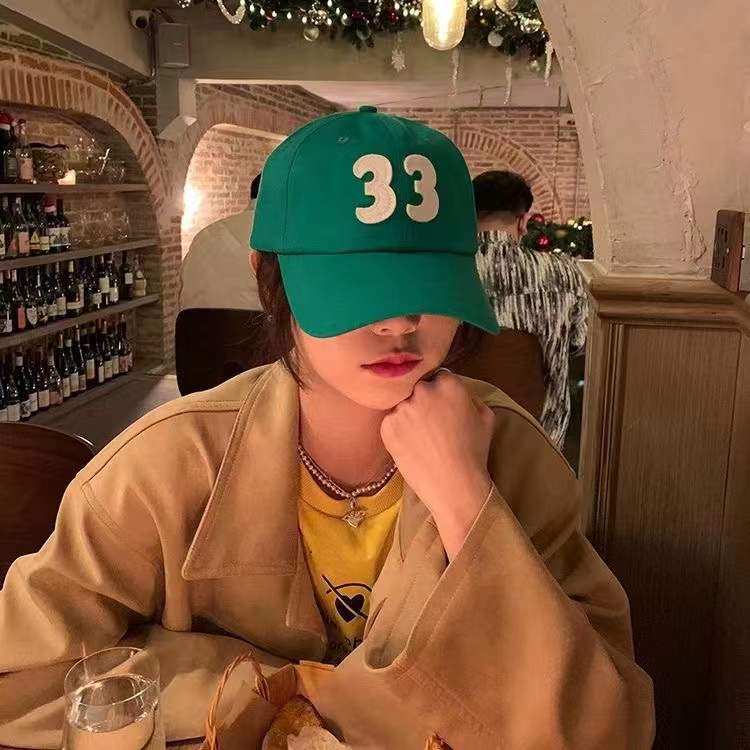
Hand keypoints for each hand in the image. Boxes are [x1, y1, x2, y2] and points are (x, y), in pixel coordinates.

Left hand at [380, 372, 494, 558]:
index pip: (438, 377)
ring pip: (402, 403)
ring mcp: (402, 408)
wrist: (454, 484)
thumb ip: (469, 394)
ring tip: (421, 437)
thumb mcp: (485, 416)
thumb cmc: (474, 451)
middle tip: (430, 422)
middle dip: (422, 399)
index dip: (440, 391)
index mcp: (448, 384)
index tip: (442, 406)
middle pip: (417, 387)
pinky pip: (391, 420)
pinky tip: (411, 444)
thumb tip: (455, 388)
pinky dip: (398, 430)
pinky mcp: (387, 426)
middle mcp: (422, 391)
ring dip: (409, 414)